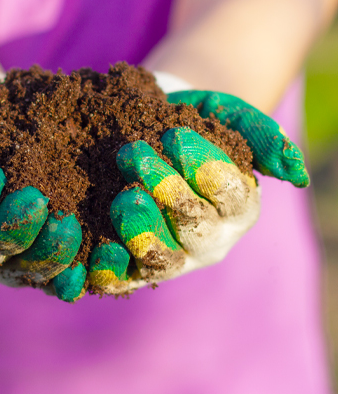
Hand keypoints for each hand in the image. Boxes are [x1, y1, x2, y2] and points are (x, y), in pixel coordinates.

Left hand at [87, 90, 308, 294]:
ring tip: (122, 197)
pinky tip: (93, 248)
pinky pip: (121, 275)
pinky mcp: (132, 263)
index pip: (230, 196)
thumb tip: (299, 173)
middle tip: (135, 153)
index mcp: (238, 209)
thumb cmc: (197, 122)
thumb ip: (263, 139)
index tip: (175, 133)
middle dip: (167, 191)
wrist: (151, 130)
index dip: (205, 168)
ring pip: (160, 257)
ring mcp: (170, 255)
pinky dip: (108, 266)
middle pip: (194, 229)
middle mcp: (207, 239)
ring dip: (140, 231)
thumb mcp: (231, 118)